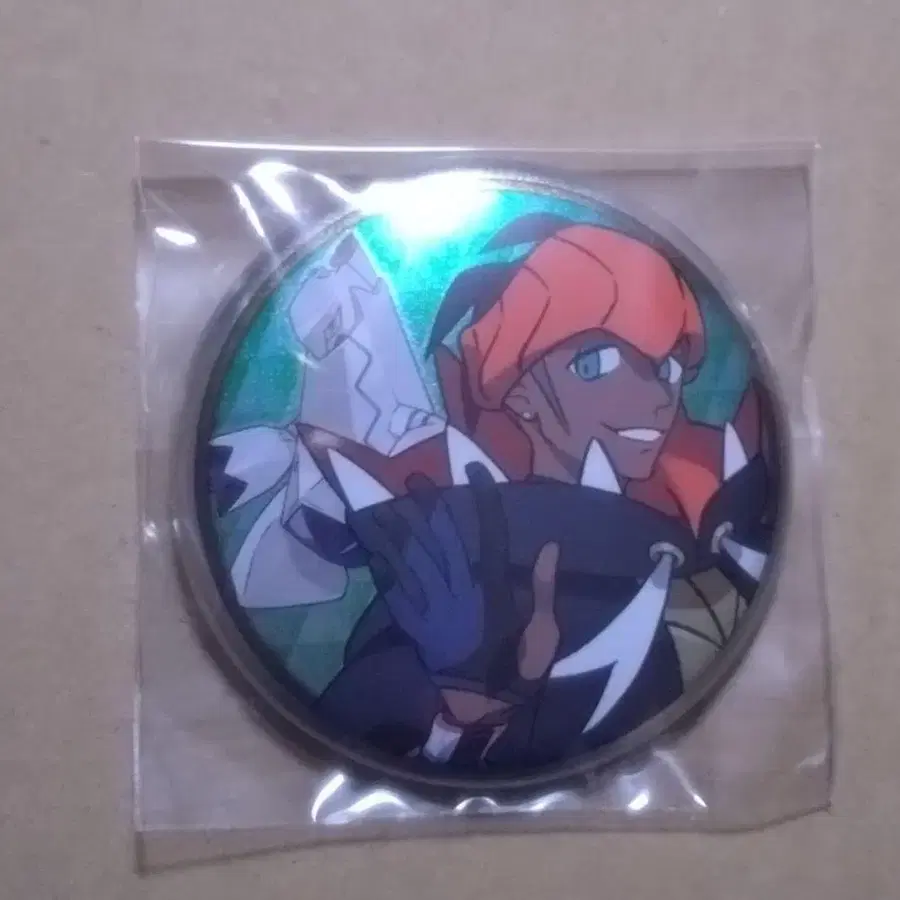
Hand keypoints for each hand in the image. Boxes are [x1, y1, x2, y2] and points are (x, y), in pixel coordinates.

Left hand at [351, 462, 560, 714]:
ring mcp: (434, 608)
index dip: (484, 502)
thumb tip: (550, 545)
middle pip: (442, 540)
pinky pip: (396, 593)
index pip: (491, 536)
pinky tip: (371, 551)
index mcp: (493, 590)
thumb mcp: (544, 631)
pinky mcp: (416, 626)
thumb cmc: (518, 669)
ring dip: (399, 532)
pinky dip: (383, 571)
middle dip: (428, 507)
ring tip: (385, 504)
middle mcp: (460, 592)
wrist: (483, 708)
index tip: (475, 471)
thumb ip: (543, 588)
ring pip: (413, 561)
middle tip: (414, 477)